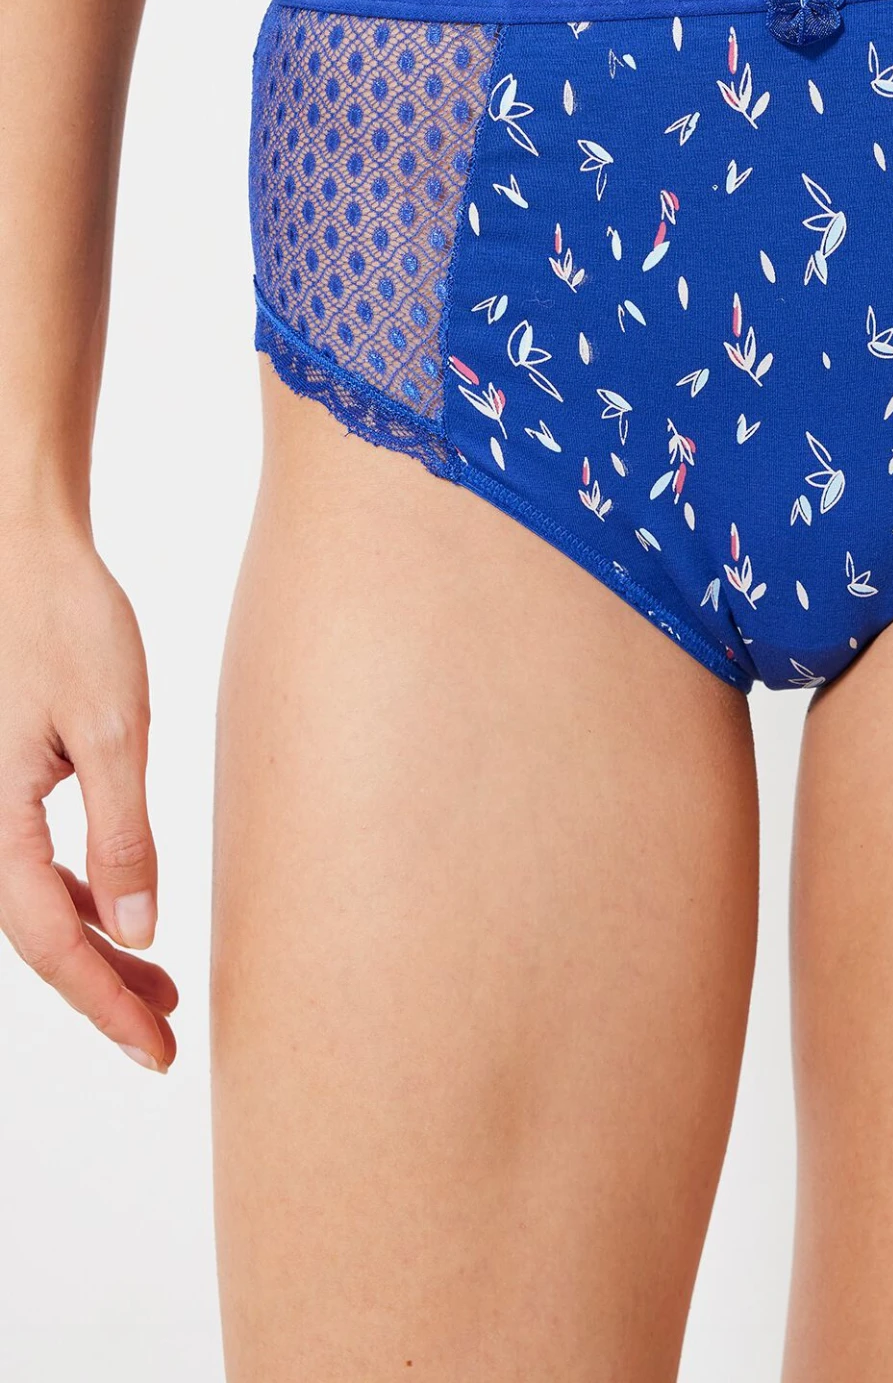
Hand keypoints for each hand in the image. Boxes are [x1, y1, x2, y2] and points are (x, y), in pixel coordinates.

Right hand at [0, 518, 175, 1067]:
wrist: (24, 549)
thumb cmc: (66, 621)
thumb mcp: (113, 728)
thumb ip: (124, 833)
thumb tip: (137, 930)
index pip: (53, 942)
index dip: (105, 1004)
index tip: (158, 1052)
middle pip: (40, 936)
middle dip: (103, 991)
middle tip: (167, 1038)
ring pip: (38, 904)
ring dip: (97, 947)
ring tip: (160, 987)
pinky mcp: (3, 779)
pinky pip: (34, 863)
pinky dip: (82, 897)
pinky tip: (122, 915)